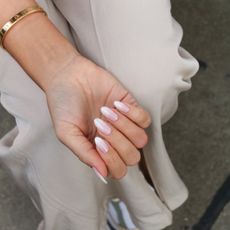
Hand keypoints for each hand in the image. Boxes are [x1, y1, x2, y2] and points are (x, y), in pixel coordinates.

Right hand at [45, 54, 151, 179]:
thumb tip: (102, 173)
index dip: (112, 160)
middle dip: (117, 141)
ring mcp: (124, 125)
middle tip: (99, 123)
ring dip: (124, 126)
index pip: (118, 170)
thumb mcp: (66, 132)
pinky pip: (145, 119)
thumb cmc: (64, 105)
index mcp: (99, 150)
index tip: (98, 141)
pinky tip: (115, 104)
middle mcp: (114, 140)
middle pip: (132, 157)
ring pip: (141, 139)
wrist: (69, 76)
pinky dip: (132, 113)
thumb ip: (84, 153)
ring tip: (105, 111)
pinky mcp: (131, 108)